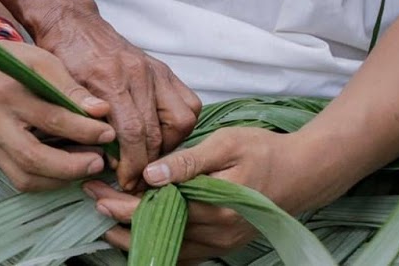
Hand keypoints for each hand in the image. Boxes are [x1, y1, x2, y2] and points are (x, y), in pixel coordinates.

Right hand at [0, 40, 116, 191]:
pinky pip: (20, 180)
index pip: (50, 118)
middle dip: (71, 166)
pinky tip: (66, 171)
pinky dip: (47, 181)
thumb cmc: (16, 63)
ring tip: (86, 167)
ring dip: (61, 178)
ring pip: (25, 177)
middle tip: (99, 162)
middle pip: (32, 157)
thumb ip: (71, 88)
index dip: (84, 130)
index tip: (108, 133)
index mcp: (7, 93)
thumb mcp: (43, 62)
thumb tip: (101, 111)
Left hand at [31, 7, 201, 189]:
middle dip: (149, 162)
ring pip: (182, 118)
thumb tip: (103, 155)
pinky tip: (162, 136)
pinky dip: (180, 125)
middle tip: (137, 179)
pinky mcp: (162, 69)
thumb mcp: (62, 88)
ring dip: (170, 145)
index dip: (132, 163)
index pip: (133, 131)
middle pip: (158, 130)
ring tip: (150, 157)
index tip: (126, 181)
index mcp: (110, 78)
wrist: (72, 23)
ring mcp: (154, 69)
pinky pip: (187, 102)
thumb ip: (82, 119)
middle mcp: (138, 73)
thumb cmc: (62, 57)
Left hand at [87, 127, 336, 261]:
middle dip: (120, 219)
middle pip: (158, 232)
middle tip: (92, 199)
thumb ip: (187, 162)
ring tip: (107, 220)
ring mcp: (223, 243)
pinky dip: (162, 244)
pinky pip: (188, 253)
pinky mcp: (226, 244)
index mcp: (215, 208)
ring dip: (137, 235)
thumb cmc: (264, 150)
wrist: (305, 172)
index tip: (96, 190)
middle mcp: (218, 233)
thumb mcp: (224, 144)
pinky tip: (141, 234)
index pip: (156, 211)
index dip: (121, 203)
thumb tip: (150, 174)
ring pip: (170, 248)